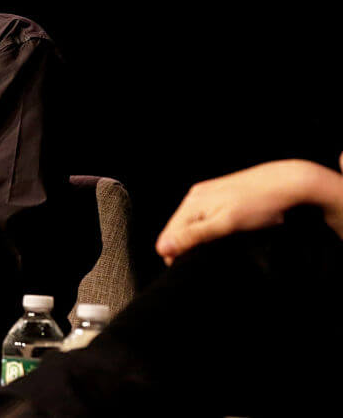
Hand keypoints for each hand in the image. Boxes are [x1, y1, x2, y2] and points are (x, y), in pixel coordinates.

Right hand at [156, 155, 342, 265]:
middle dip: (189, 247)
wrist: (288, 182)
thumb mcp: (226, 224)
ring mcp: (207, 194)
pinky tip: (227, 233)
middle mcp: (195, 197)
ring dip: (200, 239)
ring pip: (191, 224)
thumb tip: (162, 248)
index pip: (168, 237)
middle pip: (178, 230)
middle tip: (213, 258)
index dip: (177, 255)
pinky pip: (204, 217)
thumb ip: (193, 236)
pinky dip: (211, 228)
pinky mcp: (219, 194)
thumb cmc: (259, 204)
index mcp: (192, 204)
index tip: (195, 267)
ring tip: (222, 246)